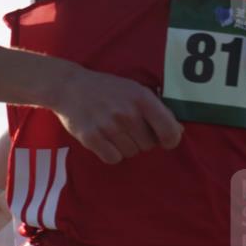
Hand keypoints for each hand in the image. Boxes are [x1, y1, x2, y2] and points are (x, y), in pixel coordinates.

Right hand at [52, 68, 182, 164]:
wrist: (69, 87)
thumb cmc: (106, 89)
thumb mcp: (134, 90)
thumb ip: (155, 109)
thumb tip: (177, 131)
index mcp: (142, 98)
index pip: (168, 130)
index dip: (171, 140)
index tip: (165, 141)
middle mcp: (127, 113)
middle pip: (148, 145)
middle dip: (142, 140)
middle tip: (129, 130)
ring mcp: (108, 126)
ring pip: (130, 153)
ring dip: (125, 147)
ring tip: (114, 133)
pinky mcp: (91, 138)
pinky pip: (113, 158)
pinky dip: (111, 154)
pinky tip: (105, 141)